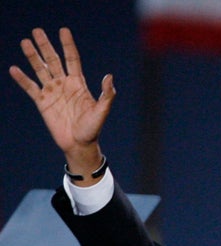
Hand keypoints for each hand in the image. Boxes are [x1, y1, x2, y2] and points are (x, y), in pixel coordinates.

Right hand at [9, 27, 115, 184]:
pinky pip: (30, 88)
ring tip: (25, 42)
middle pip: (54, 60)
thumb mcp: (102, 111)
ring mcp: (52, 92)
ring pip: (41, 70)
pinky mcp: (42, 102)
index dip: (68, 45)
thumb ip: (106, 94)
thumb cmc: (92, 128)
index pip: (72, 59)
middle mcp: (64, 84)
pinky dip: (22, 79)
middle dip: (46, 46)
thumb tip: (109, 76)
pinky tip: (14, 69)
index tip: (63, 30)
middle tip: (37, 30)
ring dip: (33, 56)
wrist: (79, 144)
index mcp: (78, 83)